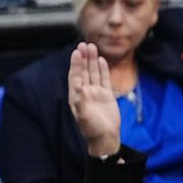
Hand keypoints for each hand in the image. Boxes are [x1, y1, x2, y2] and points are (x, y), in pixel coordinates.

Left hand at [68, 43, 122, 158]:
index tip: (77, 52)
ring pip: (94, 73)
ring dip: (93, 61)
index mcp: (76, 96)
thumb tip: (78, 87)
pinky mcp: (107, 96)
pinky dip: (103, 70)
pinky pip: (104, 79)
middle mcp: (85, 92)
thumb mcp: (84, 116)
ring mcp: (96, 93)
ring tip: (93, 47)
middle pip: (84, 71)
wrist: (106, 137)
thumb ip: (81, 101)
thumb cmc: (92, 129)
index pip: (75, 76)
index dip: (76, 64)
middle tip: (84, 45)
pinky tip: (101, 60)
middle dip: (84, 58)